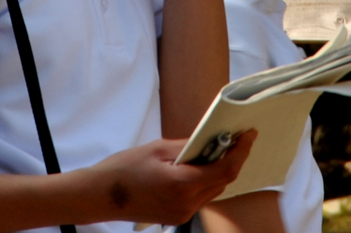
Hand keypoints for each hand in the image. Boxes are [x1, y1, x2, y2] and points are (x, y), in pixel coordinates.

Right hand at [76, 133, 255, 227]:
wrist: (102, 195)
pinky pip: (201, 197)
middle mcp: (186, 204)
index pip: (224, 170)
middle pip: (223, 181)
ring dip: (219, 170)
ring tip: (216, 149)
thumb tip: (210, 140)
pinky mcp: (178, 216)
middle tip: (234, 137)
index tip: (248, 135)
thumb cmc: (124, 169)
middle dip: (231, 158)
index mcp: (182, 184)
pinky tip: (199, 166)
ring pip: (214, 190)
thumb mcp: (157, 149)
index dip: (240, 151)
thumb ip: (188, 146)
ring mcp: (183, 213)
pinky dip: (205, 181)